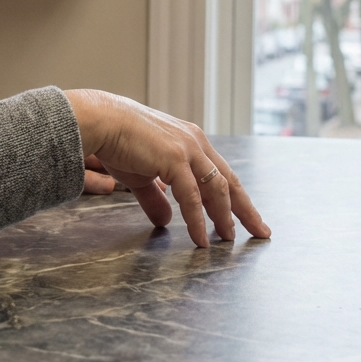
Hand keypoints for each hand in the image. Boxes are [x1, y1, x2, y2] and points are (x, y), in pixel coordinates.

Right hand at [65, 89, 269, 246]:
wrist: (101, 122)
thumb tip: (166, 221)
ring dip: (224, 216)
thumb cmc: (117, 142)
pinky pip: (191, 196)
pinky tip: (201, 238)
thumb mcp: (142, 175)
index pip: (221, 174)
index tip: (248, 218)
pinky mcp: (174, 159)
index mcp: (191, 143)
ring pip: (216, 189)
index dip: (237, 198)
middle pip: (228, 181)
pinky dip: (198, 219)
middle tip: (260, 231)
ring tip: (228, 239)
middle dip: (245, 209)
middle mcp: (196, 143)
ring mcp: (187, 149)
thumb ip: (156, 198)